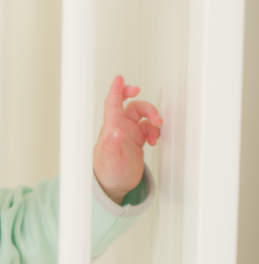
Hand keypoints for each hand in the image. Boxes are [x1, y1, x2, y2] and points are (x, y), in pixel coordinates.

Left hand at [93, 75, 161, 203]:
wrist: (114, 185)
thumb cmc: (107, 173)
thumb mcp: (108, 161)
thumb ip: (110, 146)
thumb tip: (116, 132)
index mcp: (110, 128)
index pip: (112, 104)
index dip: (116, 91)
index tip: (120, 78)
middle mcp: (119, 127)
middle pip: (132, 106)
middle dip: (146, 105)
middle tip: (155, 116)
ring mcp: (128, 133)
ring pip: (143, 116)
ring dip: (153, 119)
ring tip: (156, 131)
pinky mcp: (136, 140)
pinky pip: (149, 127)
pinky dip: (155, 131)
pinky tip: (154, 140)